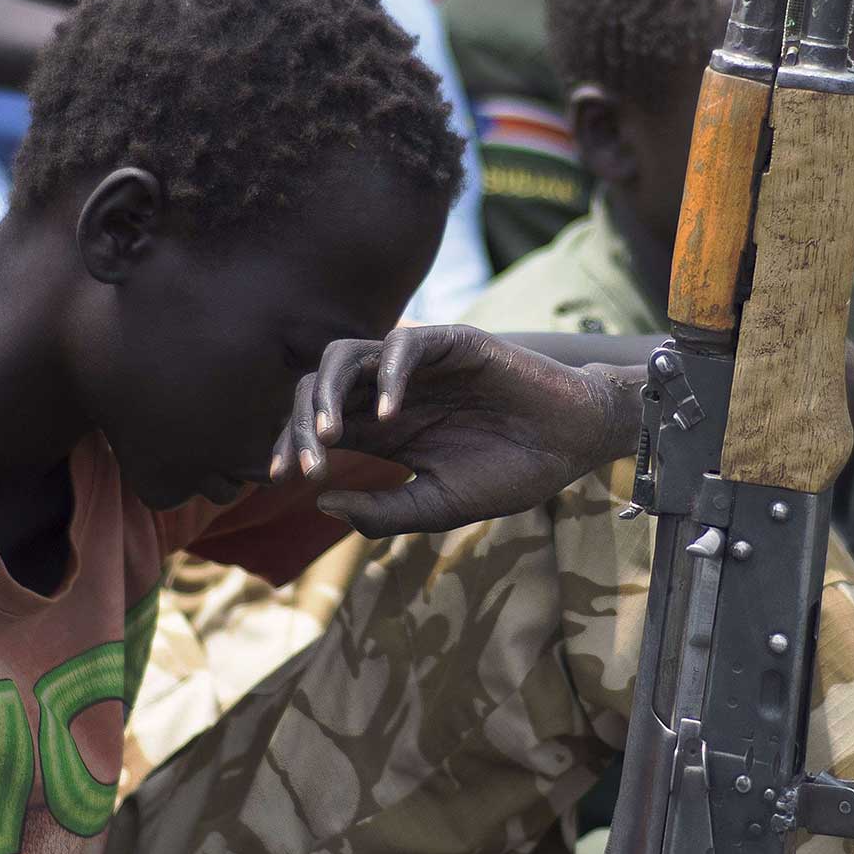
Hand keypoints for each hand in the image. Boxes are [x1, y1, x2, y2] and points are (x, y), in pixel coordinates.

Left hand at [272, 326, 643, 537]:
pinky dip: (386, 374)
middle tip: (305, 466)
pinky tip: (389, 414)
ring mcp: (417, 365)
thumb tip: (319, 500)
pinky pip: (402, 345)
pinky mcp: (451, 343)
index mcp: (381, 429)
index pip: (315, 425)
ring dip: (328, 395)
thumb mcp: (438, 506)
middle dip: (300, 426)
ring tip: (332, 437)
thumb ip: (382, 510)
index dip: (290, 446)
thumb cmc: (510, 474)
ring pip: (344, 356)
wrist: (573, 446)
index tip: (281, 482)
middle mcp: (389, 391)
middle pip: (317, 388)